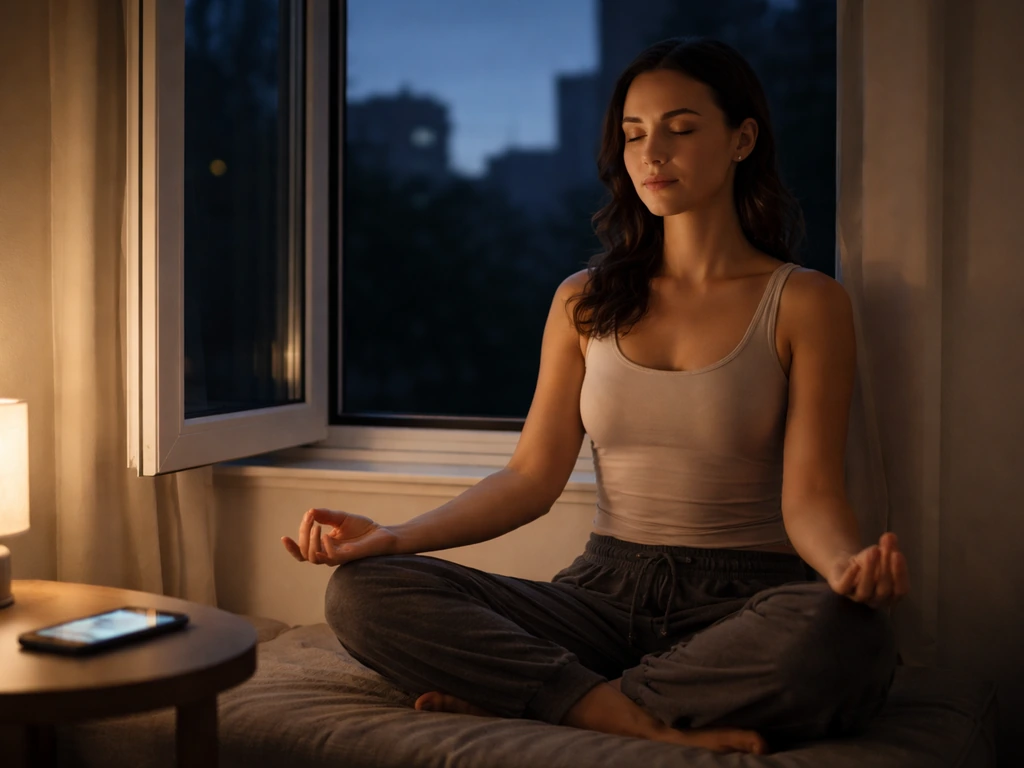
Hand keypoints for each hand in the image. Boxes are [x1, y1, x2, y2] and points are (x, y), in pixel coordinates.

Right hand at [281, 508, 397, 566]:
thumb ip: (325, 515)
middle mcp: (328, 554)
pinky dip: (325, 545)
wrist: (383, 534)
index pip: (302, 551)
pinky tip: (327, 534)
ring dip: (311, 541)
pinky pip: (331, 556)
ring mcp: (337, 557)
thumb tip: (309, 512)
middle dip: (302, 536)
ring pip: (314, 557)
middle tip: (309, 519)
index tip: (283, 538)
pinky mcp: (347, 557)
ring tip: (316, 526)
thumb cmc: (363, 529)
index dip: (292, 547)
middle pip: (304, 552)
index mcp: (324, 546)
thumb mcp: (341, 518)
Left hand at [827, 532, 909, 608]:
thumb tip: (891, 536)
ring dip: (869, 571)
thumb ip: (889, 546)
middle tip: (883, 549)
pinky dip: (850, 576)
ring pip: (865, 590)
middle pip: (883, 589)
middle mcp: (876, 601)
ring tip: (872, 552)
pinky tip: (855, 564)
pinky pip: (845, 587)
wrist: (847, 564)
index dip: (900, 573)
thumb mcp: (882, 553)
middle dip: (885, 567)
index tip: (898, 554)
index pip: (901, 590)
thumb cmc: (871, 563)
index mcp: (892, 596)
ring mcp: (858, 598)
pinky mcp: (842, 591)